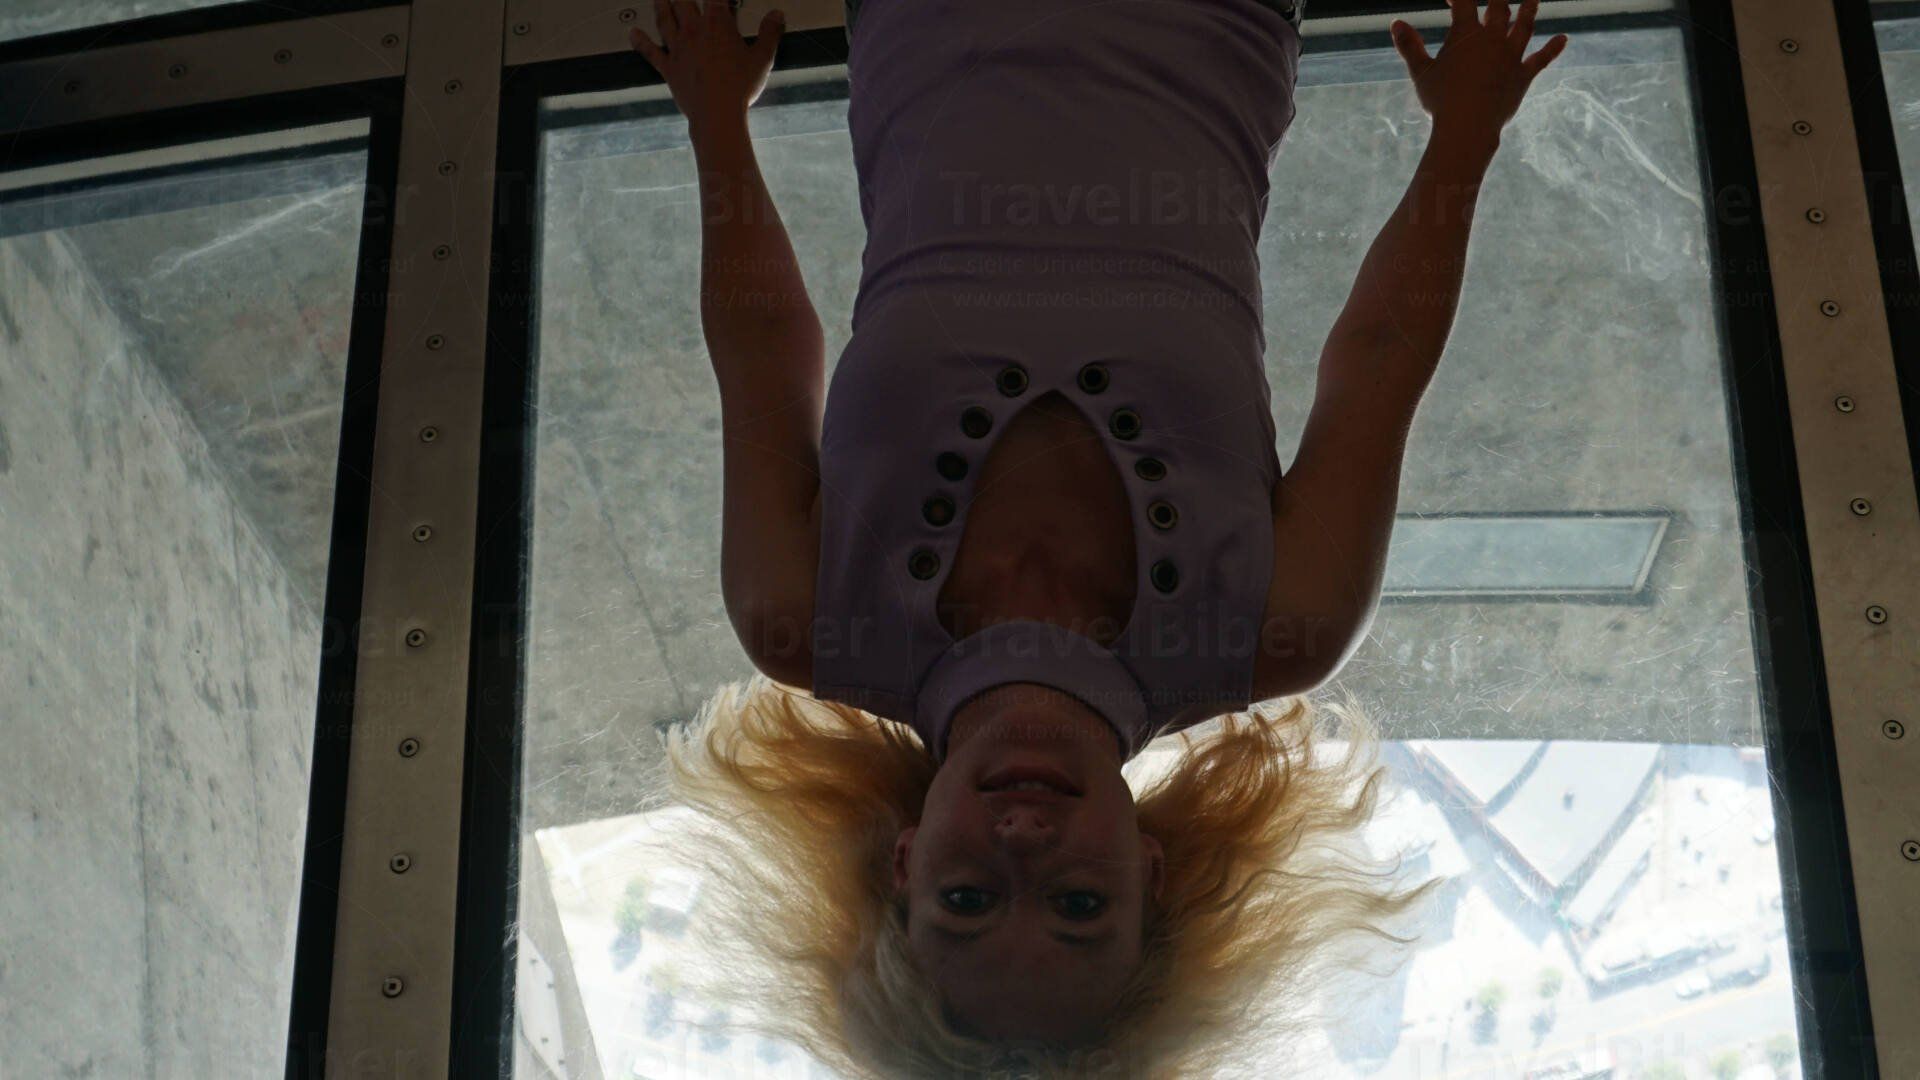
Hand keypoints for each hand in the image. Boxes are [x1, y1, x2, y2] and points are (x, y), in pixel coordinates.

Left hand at [630, 0, 785, 131]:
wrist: (717, 113)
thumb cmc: (740, 87)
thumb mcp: (762, 58)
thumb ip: (770, 33)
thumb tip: (776, 14)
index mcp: (718, 24)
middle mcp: (694, 31)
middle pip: (683, 1)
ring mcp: (678, 48)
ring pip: (665, 19)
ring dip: (661, 4)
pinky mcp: (668, 67)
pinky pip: (650, 51)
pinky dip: (640, 41)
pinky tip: (632, 33)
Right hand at [1390, 0, 1567, 140]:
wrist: (1467, 127)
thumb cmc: (1440, 100)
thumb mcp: (1420, 72)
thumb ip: (1409, 46)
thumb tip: (1396, 23)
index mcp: (1466, 34)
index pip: (1464, 1)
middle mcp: (1492, 38)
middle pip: (1500, 5)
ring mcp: (1511, 55)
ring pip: (1525, 24)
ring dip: (1530, 8)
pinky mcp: (1523, 75)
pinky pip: (1541, 59)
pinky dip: (1553, 49)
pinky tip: (1564, 39)